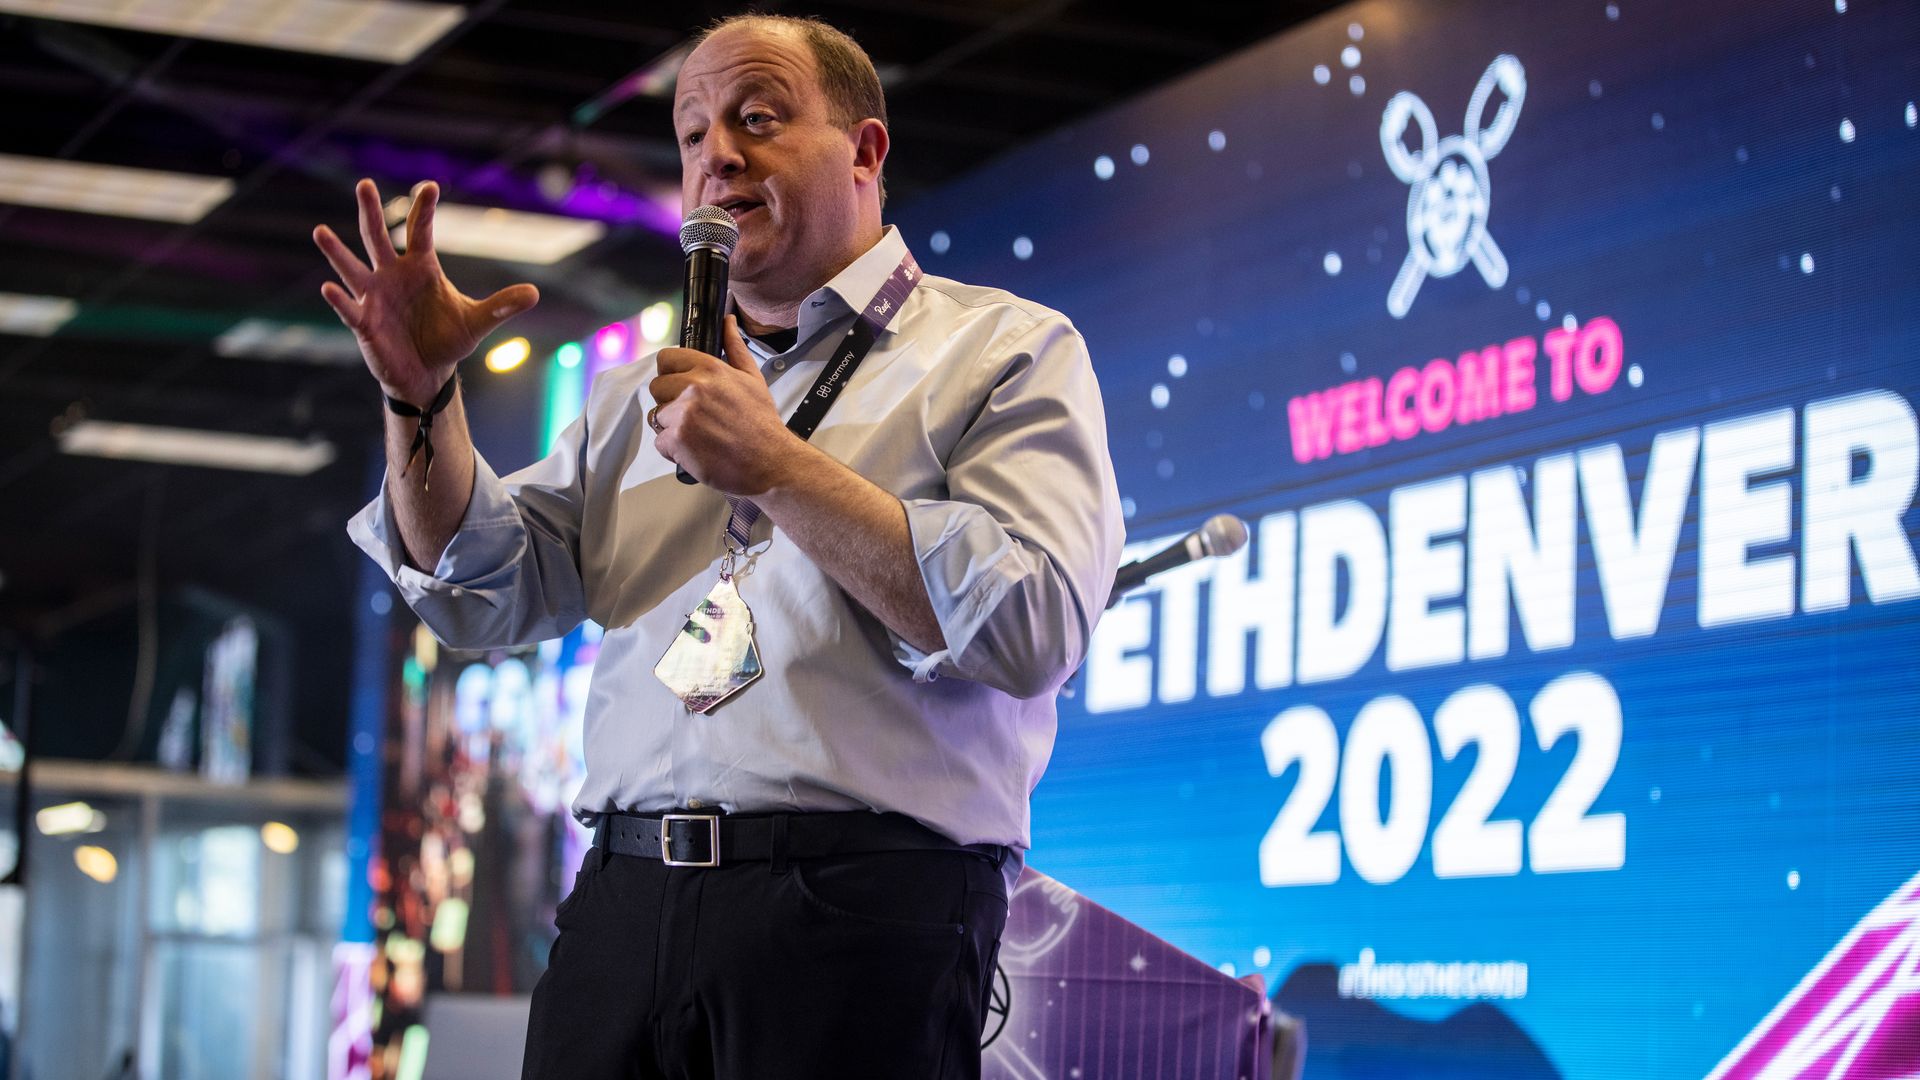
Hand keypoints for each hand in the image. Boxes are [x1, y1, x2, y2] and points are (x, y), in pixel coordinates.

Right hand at [313, 179, 538, 404]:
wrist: (427, 372)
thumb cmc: (447, 339)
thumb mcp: (477, 322)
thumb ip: (501, 305)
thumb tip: (535, 293)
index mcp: (420, 267)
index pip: (421, 231)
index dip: (424, 209)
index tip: (430, 185)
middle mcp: (392, 275)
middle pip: (378, 237)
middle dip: (372, 211)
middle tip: (364, 184)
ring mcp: (374, 297)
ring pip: (352, 269)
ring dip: (337, 252)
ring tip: (320, 231)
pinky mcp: (363, 322)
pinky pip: (349, 309)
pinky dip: (340, 300)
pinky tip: (329, 289)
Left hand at [650, 315, 801, 494]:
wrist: (770, 461)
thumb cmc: (762, 423)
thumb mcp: (752, 378)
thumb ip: (734, 347)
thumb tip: (727, 320)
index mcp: (709, 369)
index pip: (666, 359)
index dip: (670, 373)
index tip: (680, 386)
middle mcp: (693, 388)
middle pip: (657, 388)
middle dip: (670, 402)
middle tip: (695, 416)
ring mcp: (683, 414)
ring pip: (658, 417)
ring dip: (672, 427)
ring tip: (699, 435)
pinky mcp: (677, 440)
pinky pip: (660, 442)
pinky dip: (675, 450)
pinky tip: (697, 450)